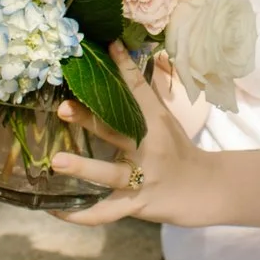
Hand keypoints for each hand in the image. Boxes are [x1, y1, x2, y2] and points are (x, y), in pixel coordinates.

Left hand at [53, 43, 214, 227]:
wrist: (205, 191)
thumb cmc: (178, 150)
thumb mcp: (164, 121)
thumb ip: (142, 97)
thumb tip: (120, 58)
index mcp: (157, 124)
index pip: (140, 91)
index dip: (125, 68)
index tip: (109, 45)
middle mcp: (150, 149)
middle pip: (117, 131)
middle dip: (89, 120)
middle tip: (62, 108)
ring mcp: (144, 179)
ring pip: (111, 175)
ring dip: (84, 168)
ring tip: (57, 161)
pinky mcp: (137, 205)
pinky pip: (105, 213)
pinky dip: (80, 214)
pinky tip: (53, 209)